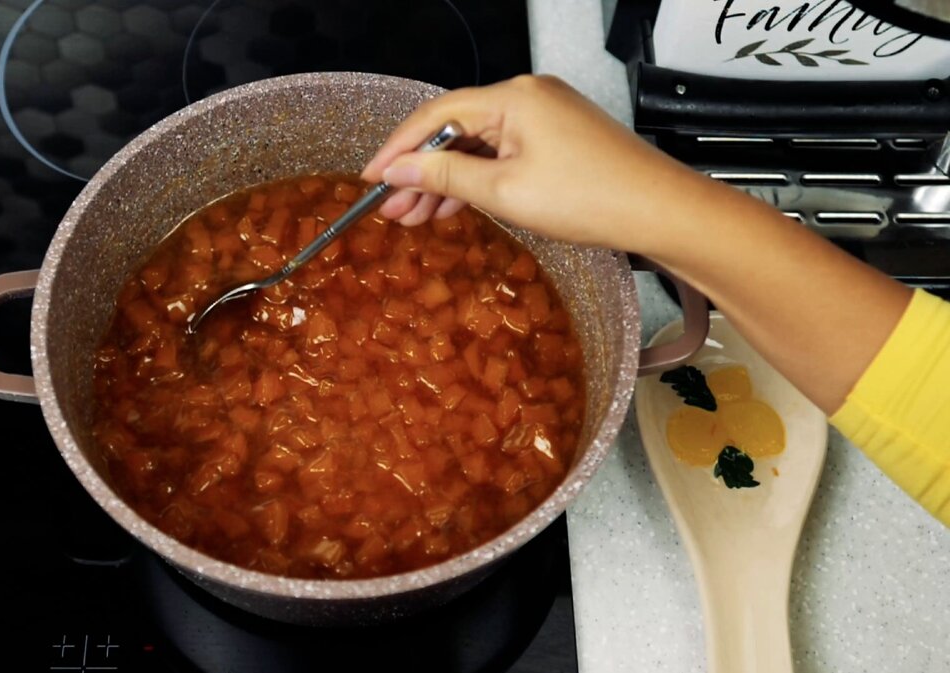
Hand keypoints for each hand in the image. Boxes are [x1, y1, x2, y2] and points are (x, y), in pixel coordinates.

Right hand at [361, 75, 712, 255]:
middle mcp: (528, 97)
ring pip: (478, 145)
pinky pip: (503, 153)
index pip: (436, 115)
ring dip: (446, 180)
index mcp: (513, 97)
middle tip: (392, 209)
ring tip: (415, 217)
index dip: (397, 148)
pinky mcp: (557, 139)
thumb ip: (445, 176)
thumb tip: (398, 169)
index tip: (370, 178)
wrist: (659, 212)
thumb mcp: (505, 191)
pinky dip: (477, 179)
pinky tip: (454, 206)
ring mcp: (544, 117)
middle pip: (456, 130)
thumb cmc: (591, 198)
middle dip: (420, 171)